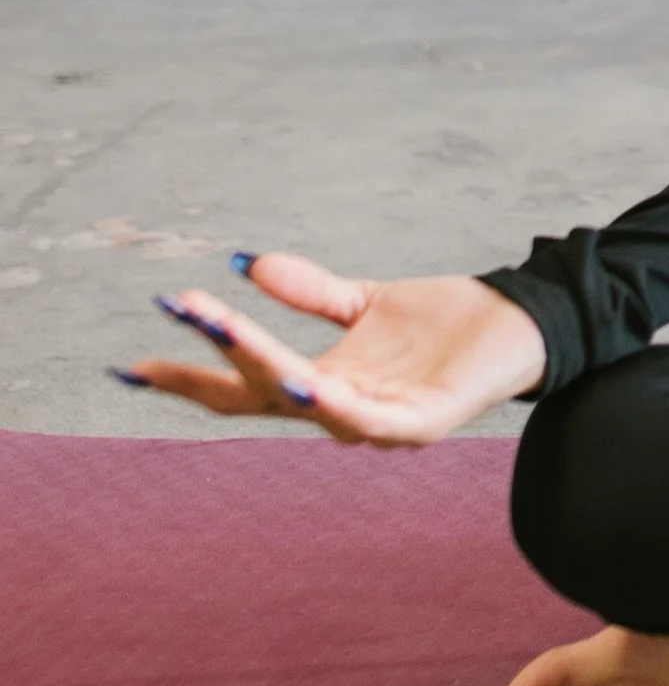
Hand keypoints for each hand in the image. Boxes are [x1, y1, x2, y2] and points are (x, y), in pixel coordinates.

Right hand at [119, 252, 546, 448]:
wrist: (520, 322)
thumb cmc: (444, 320)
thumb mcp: (364, 300)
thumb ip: (311, 291)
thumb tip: (248, 264)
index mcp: (323, 381)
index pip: (243, 385)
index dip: (190, 377)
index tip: (131, 364)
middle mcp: (343, 408)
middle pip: (265, 394)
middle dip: (220, 357)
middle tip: (183, 311)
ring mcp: (381, 420)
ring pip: (314, 405)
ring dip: (273, 372)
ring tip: (235, 339)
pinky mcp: (425, 422)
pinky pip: (376, 421)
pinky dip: (342, 408)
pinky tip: (313, 384)